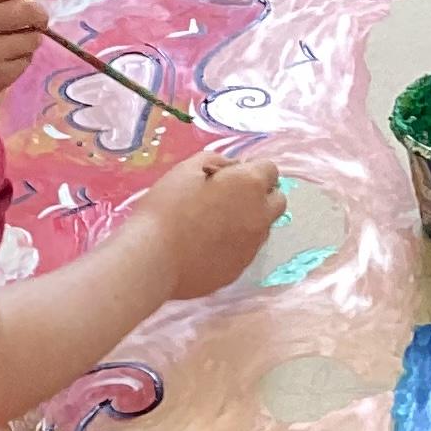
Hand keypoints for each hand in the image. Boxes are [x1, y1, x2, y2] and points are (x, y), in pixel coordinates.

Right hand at [142, 151, 284, 298]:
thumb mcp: (188, 169)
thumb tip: (234, 167)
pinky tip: (207, 246)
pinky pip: (245, 251)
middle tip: (230, 198)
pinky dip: (235, 245)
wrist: (153, 258)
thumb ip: (218, 161)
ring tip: (215, 224)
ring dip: (250, 221)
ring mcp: (252, 246)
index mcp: (250, 185)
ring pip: (263, 228)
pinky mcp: (239, 269)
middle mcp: (260, 216)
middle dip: (261, 195)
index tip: (231, 175)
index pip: (270, 170)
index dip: (251, 169)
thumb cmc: (167, 206)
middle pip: (277, 201)